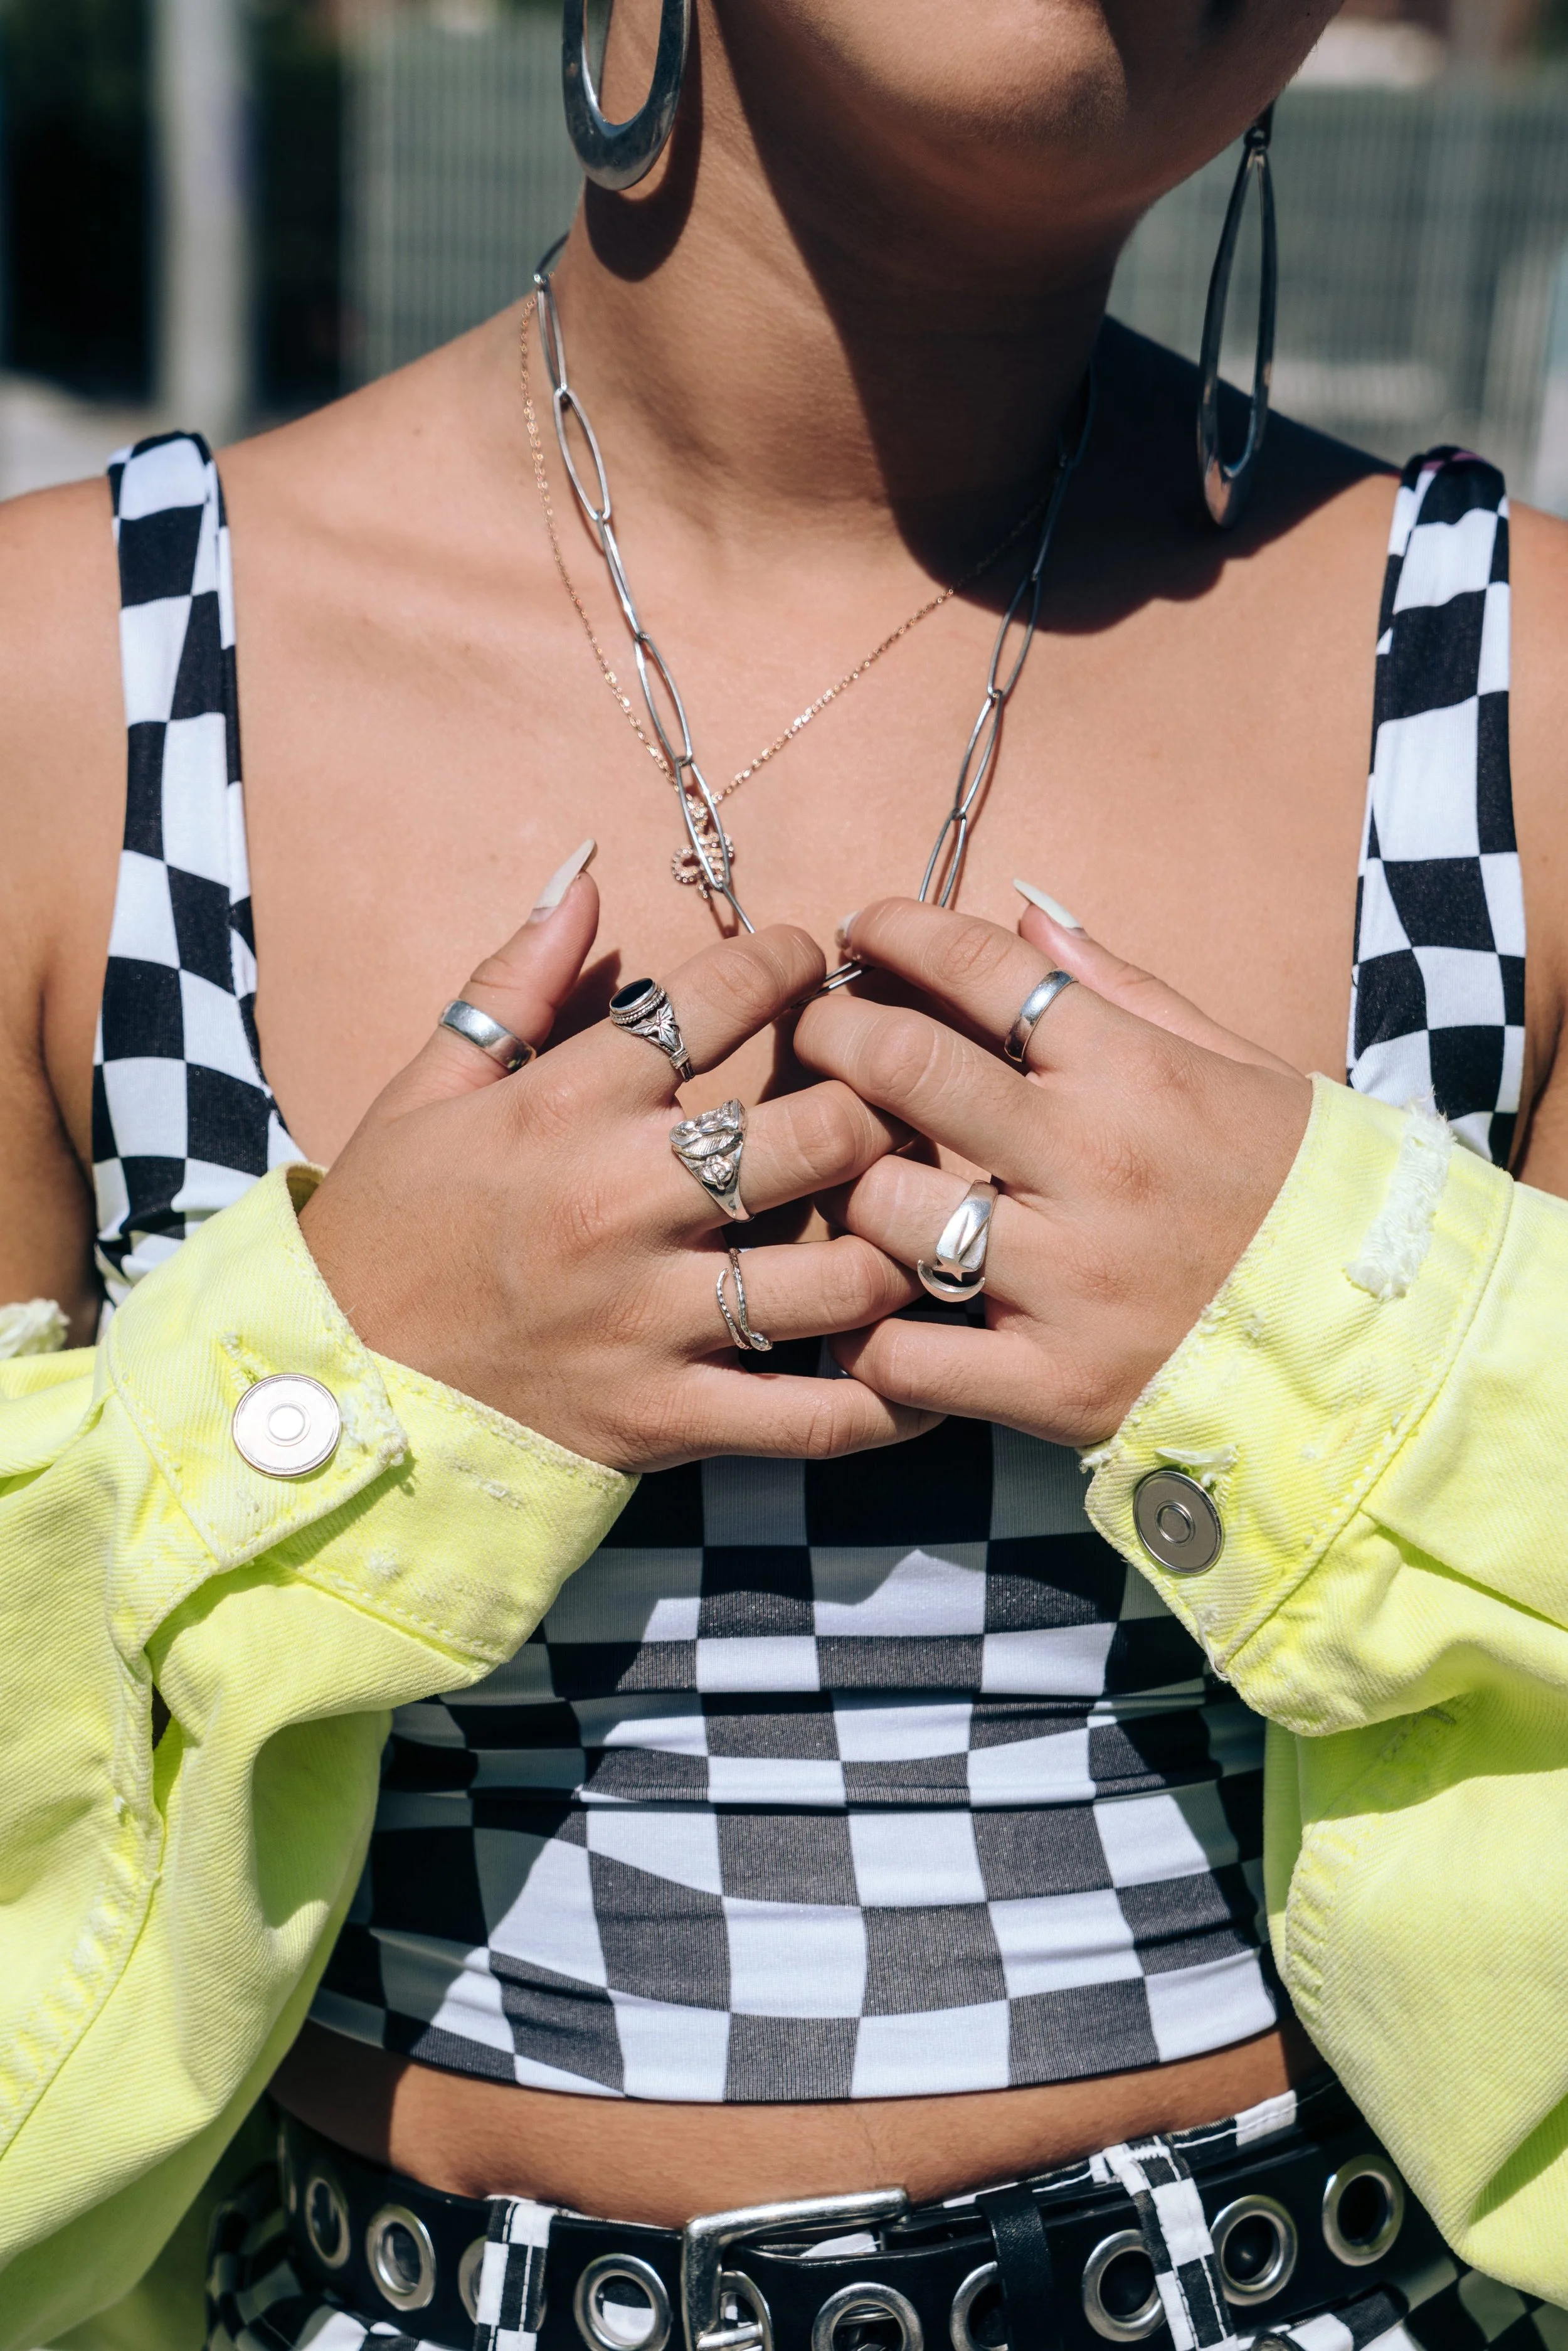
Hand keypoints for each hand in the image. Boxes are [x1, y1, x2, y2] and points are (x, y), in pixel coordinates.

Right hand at [299, 876, 930, 1471]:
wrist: (332, 1393)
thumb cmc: (386, 1232)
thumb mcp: (427, 1090)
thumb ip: (516, 981)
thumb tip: (586, 877)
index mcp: (565, 1108)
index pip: (717, 1000)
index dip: (790, 963)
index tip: (814, 960)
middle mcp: (623, 1204)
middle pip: (822, 1130)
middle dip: (882, 1100)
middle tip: (893, 1092)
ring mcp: (653, 1318)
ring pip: (844, 1272)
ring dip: (902, 1239)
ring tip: (917, 1214)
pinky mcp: (667, 1417)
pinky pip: (814, 1418)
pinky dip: (890, 1398)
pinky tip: (928, 1360)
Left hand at [793, 897, 1312, 1446]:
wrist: (1375, 1344)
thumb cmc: (1289, 1190)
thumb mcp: (1232, 1066)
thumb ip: (1122, 990)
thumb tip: (1023, 913)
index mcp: (1135, 1074)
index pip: (984, 968)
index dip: (901, 931)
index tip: (862, 929)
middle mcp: (1091, 1165)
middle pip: (903, 1068)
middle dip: (832, 1034)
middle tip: (814, 1034)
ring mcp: (1066, 1281)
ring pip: (883, 1209)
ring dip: (845, 1186)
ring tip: (847, 1177)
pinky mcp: (1050, 1385)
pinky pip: (903, 1354)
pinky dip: (861, 1333)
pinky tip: (864, 1307)